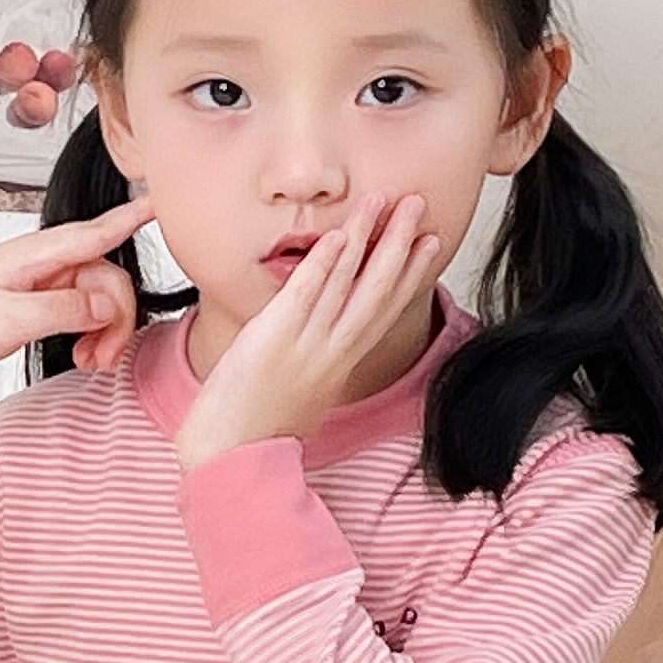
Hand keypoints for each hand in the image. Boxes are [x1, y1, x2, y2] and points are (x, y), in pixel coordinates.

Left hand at [0, 202, 154, 384]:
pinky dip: (90, 335)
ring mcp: (41, 284)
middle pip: (106, 276)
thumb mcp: (5, 319)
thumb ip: (61, 309)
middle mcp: (42, 263)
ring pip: (98, 299)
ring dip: (105, 331)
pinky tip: (82, 356)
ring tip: (91, 361)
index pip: (95, 230)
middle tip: (103, 356)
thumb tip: (108, 305)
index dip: (134, 217)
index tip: (165, 202)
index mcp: (33, 254)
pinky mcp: (38, 305)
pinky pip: (81, 313)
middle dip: (116, 316)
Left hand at [172, 191, 446, 468]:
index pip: (384, 309)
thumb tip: (309, 342)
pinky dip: (323, 265)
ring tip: (384, 202)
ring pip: (347, 284)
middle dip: (401, 244)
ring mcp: (306, 346)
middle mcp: (332, 352)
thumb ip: (309, 360)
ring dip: (367, 239)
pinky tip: (338, 237)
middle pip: (378, 289)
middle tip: (419, 205)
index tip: (432, 243)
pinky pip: (305, 296)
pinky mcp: (274, 340)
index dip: (410, 273)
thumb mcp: (297, 390)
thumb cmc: (253, 430)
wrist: (229, 460)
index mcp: (339, 363)